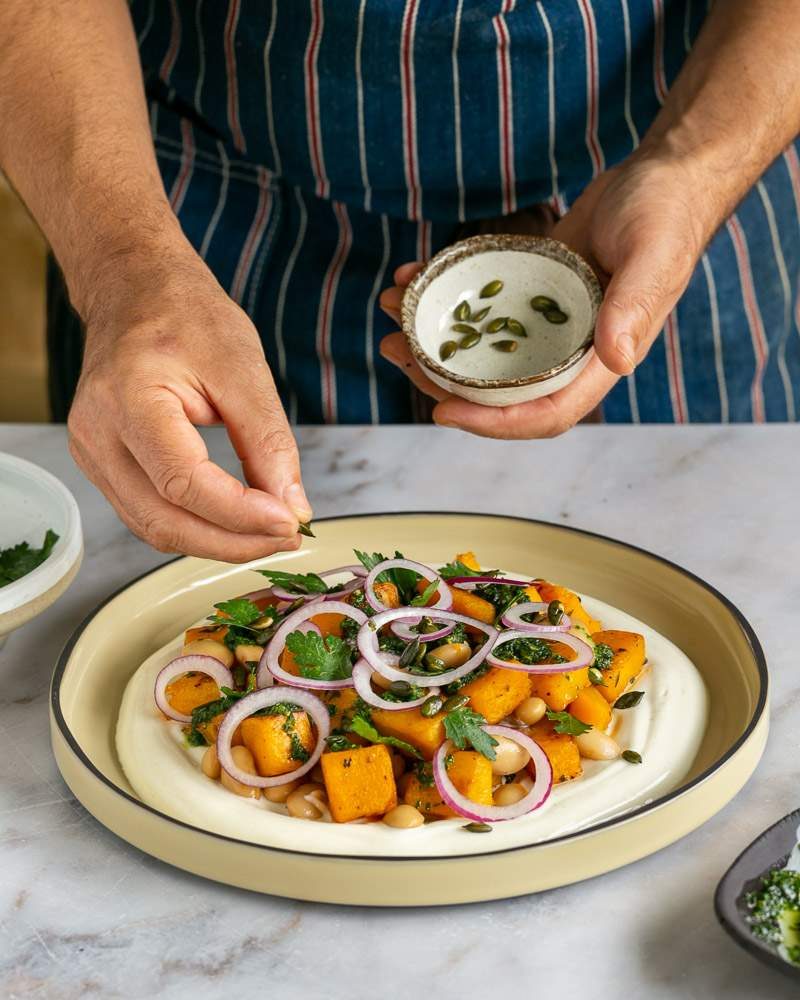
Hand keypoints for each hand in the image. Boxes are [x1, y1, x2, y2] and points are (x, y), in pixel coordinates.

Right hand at [68, 256, 311, 559]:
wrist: (134, 291)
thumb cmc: (186, 316)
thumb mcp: (243, 367)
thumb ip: (268, 442)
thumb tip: (292, 507)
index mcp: (127, 395)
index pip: (182, 481)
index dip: (239, 513)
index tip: (291, 521)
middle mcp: (96, 432)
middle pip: (163, 519)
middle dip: (232, 541)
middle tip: (289, 536)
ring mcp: (91, 452)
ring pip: (153, 527)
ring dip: (216, 543)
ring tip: (270, 533)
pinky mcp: (101, 464)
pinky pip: (148, 515)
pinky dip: (195, 527)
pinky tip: (236, 523)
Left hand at [379, 152, 712, 437]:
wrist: (661, 177)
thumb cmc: (667, 216)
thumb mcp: (653, 257)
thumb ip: (634, 308)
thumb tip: (615, 359)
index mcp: (600, 361)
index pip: (546, 414)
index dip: (495, 423)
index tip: (444, 411)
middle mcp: (567, 352)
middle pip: (499, 391)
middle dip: (442, 381)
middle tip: (396, 350)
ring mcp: (543, 324)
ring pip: (480, 350)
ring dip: (431, 337)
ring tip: (392, 310)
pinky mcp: (527, 291)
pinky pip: (481, 305)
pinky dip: (446, 295)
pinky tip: (414, 273)